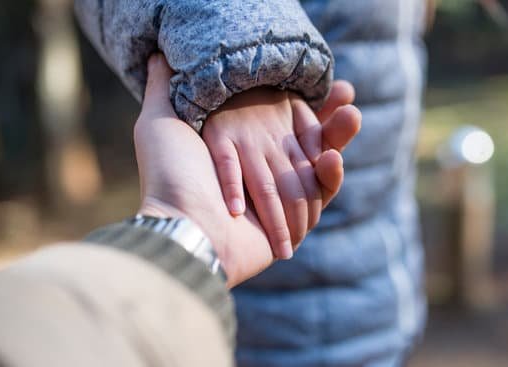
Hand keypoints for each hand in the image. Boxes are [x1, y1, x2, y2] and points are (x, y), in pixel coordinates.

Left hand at [134, 54, 349, 286]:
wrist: (180, 224)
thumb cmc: (169, 173)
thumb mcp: (158, 121)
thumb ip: (163, 86)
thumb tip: (155, 54)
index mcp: (237, 146)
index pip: (280, 117)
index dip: (303, 99)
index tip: (323, 80)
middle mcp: (258, 171)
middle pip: (305, 139)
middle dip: (328, 117)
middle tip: (347, 94)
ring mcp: (277, 197)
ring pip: (318, 164)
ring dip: (338, 138)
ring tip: (352, 114)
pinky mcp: (292, 220)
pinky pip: (320, 195)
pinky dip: (330, 177)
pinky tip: (333, 157)